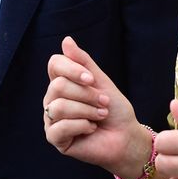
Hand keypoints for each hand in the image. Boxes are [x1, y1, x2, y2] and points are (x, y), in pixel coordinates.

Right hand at [44, 36, 151, 178]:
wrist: (126, 137)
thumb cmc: (114, 109)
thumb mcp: (101, 82)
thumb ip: (83, 62)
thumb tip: (66, 40)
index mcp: (62, 82)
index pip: (54, 64)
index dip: (72, 69)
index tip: (91, 79)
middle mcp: (52, 99)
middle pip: (58, 86)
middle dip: (86, 94)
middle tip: (104, 102)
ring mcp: (51, 118)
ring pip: (59, 106)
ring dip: (87, 111)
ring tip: (100, 115)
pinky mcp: (54, 138)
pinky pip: (60, 127)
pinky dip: (82, 126)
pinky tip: (91, 128)